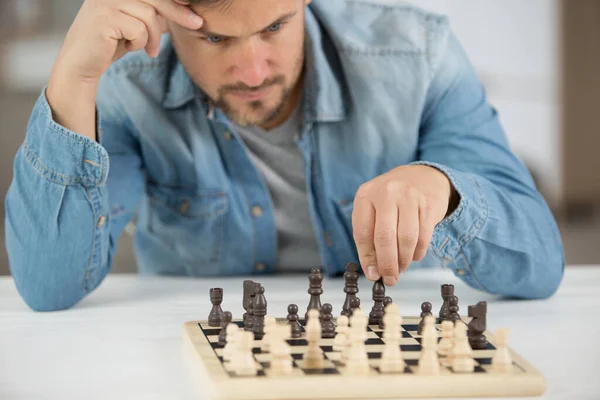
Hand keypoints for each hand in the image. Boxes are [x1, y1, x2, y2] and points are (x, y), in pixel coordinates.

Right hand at [46, 0, 202, 138]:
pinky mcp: (103, 18)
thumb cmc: (111, 44)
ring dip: (153, 37)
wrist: (82, 65)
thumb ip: (154, 14)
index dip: (174, 2)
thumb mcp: (137, 25)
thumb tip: (187, 8)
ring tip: (147, 49)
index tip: (194, 11)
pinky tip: (129, 48)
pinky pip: (138, 29)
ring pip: (149, 15)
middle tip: (197, 24)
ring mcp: (104, 2)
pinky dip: (139, 42)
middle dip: (179, 13)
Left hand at [351, 165, 458, 285]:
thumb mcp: (373, 210)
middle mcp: (387, 193)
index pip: (363, 232)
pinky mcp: (428, 204)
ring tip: (401, 267)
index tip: (373, 274)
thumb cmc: (392, 199)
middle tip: (390, 278)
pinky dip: (417, 252)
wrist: (423, 176)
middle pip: (385, 237)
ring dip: (403, 260)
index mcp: (366, 195)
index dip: (368, 258)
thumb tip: (373, 272)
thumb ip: (369, 238)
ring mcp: (409, 196)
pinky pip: (423, 236)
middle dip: (387, 264)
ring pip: (406, 239)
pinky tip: (413, 255)